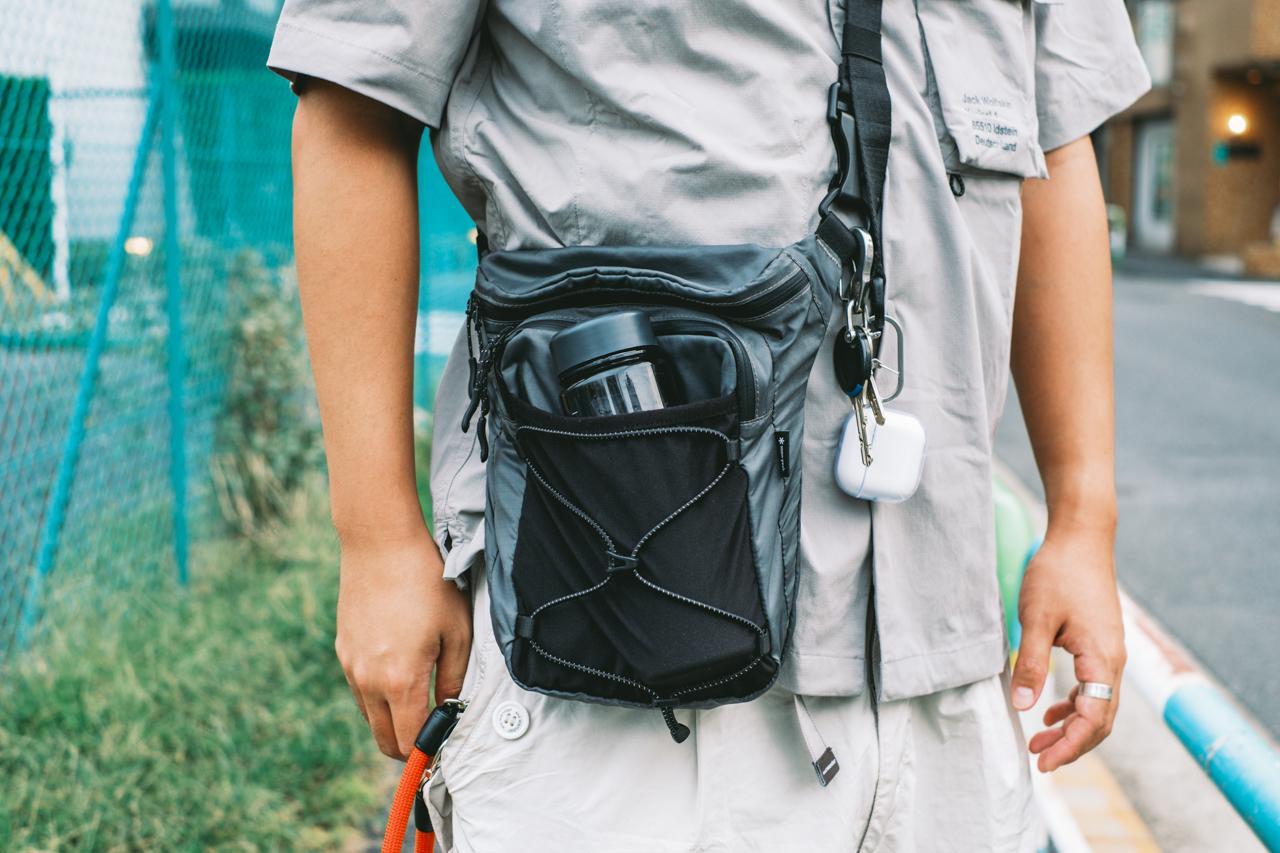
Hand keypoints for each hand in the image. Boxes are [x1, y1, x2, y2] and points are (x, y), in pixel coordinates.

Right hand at [334, 527, 471, 759]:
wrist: (380, 544)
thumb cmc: (426, 583)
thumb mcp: (456, 631)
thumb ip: (454, 679)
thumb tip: (452, 710)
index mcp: (400, 680)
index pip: (410, 742)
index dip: (429, 752)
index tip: (445, 747)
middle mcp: (369, 681)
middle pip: (384, 740)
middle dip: (410, 747)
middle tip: (435, 734)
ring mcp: (351, 667)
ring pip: (370, 718)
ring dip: (393, 721)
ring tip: (420, 703)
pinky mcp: (343, 652)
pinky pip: (361, 692)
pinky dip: (379, 698)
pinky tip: (400, 674)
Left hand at [1011, 525, 1124, 771]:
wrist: (1081, 538)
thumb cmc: (1058, 573)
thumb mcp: (1036, 619)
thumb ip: (1032, 664)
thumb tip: (1024, 707)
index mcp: (1102, 659)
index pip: (1094, 718)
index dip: (1071, 746)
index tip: (1044, 762)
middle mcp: (1113, 661)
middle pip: (1100, 718)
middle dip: (1071, 744)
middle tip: (1038, 758)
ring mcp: (1109, 652)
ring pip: (1097, 704)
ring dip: (1071, 726)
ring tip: (1039, 741)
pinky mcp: (1099, 643)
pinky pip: (1093, 686)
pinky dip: (1073, 703)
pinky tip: (1049, 710)